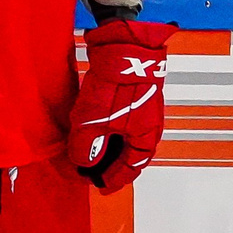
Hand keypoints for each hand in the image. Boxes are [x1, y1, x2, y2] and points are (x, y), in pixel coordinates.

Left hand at [72, 19, 174, 191]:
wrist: (126, 46)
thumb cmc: (115, 89)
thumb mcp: (92, 122)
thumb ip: (86, 148)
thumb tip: (83, 164)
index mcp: (145, 139)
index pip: (131, 168)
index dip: (114, 179)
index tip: (99, 186)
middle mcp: (149, 127)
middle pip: (130, 154)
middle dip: (111, 164)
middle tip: (92, 170)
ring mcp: (144, 110)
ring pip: (127, 137)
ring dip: (110, 146)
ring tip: (91, 149)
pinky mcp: (136, 96)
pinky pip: (124, 122)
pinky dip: (111, 130)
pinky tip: (97, 126)